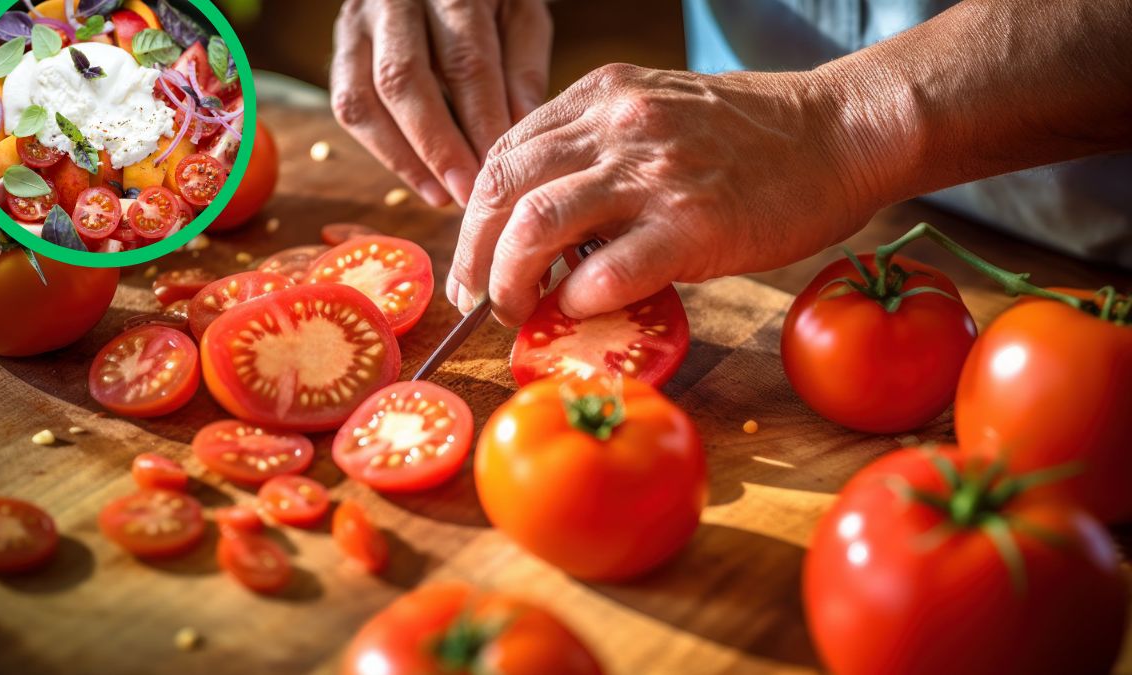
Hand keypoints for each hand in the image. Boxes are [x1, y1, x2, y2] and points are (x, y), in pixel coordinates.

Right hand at [330, 0, 552, 207]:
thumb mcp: (521, 14)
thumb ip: (523, 67)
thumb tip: (518, 132)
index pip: (464, 60)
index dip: (480, 121)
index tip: (497, 170)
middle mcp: (393, 0)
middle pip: (403, 80)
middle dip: (437, 146)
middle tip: (467, 193)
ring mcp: (358, 23)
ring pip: (364, 98)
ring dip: (404, 157)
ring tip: (442, 195)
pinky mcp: (341, 49)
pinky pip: (348, 106)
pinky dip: (383, 151)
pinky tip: (420, 180)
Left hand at [447, 63, 884, 325]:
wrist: (840, 134)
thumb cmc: (751, 136)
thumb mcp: (657, 114)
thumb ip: (597, 153)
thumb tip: (545, 224)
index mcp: (600, 98)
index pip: (504, 154)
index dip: (476, 216)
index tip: (476, 257)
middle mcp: (614, 126)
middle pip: (501, 190)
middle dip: (473, 255)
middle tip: (478, 297)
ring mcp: (651, 173)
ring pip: (533, 228)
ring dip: (509, 282)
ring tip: (517, 311)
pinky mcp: (691, 225)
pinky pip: (604, 274)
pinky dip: (577, 301)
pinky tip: (584, 309)